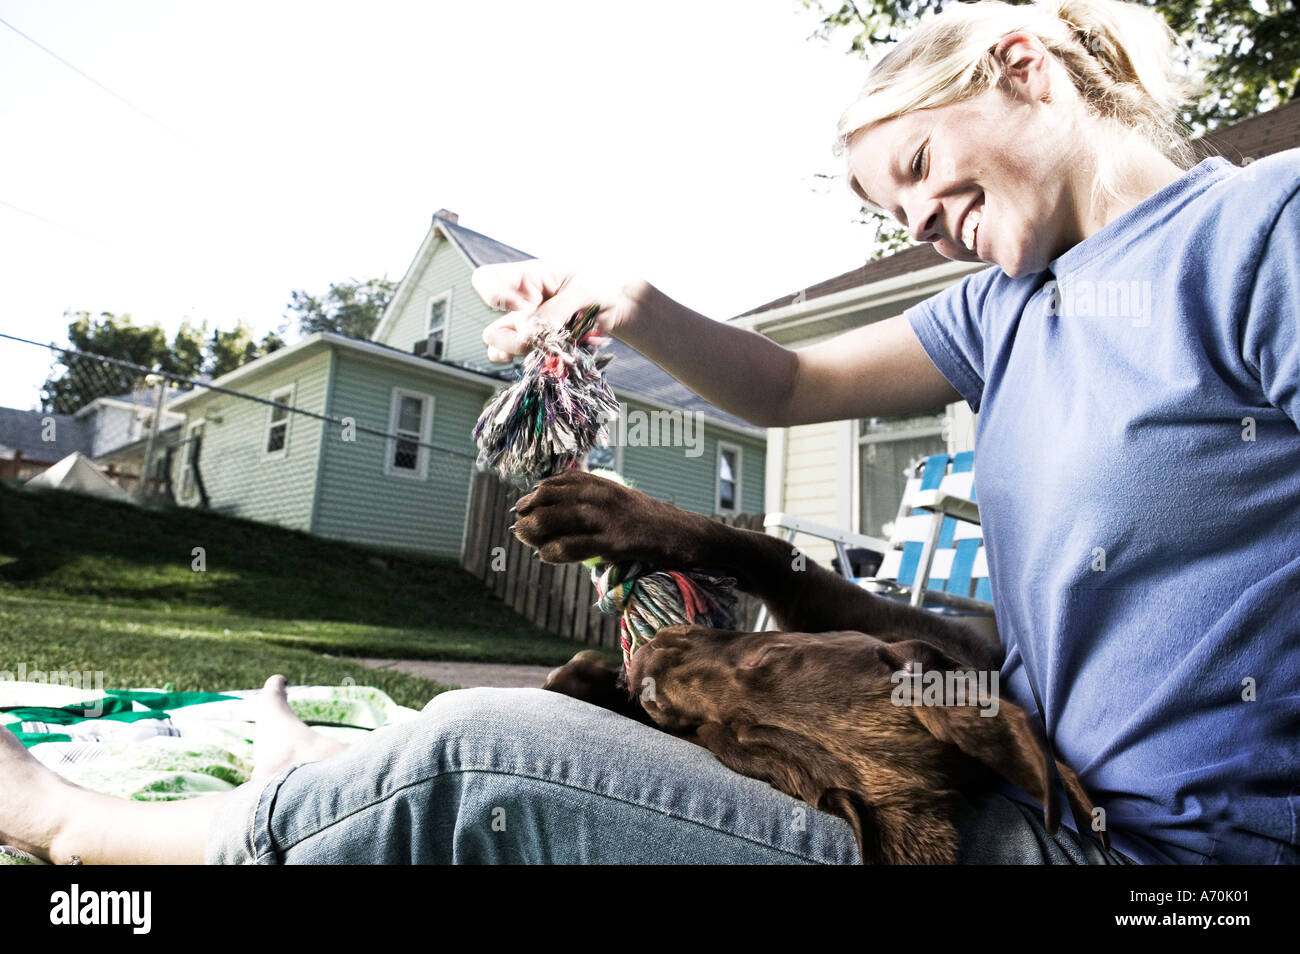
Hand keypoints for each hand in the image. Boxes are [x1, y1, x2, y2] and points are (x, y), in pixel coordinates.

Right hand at [471, 259, 643, 362]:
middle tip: (538, 337)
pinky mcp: (536, 343)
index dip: (494, 296)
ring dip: (516, 352)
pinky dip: (522, 362)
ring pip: (499, 344)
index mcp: (526, 278)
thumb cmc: (601, 283)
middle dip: (509, 337)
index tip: (523, 308)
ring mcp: (525, 324)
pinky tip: (535, 361)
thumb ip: (556, 310)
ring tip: (543, 350)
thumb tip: (530, 333)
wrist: (618, 304)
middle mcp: (519, 302)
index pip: (485, 280)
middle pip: (492, 324)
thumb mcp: (583, 290)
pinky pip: (516, 356)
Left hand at [511, 470, 715, 567]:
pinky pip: (573, 546)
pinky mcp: (615, 542)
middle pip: (550, 498)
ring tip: (524, 540)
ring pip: (556, 519)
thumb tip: (566, 511)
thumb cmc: (656, 523)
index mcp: (605, 484)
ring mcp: (608, 518)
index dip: (536, 492)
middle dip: (528, 512)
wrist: (690, 536)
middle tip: (518, 527)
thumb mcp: (624, 503)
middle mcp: (603, 495)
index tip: (524, 505)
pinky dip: (553, 552)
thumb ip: (598, 503)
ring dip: (533, 531)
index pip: (560, 480)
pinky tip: (545, 556)